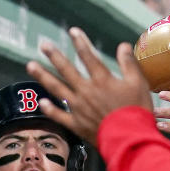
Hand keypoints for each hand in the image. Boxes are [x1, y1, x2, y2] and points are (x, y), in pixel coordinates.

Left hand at [26, 27, 152, 146]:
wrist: (129, 139)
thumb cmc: (136, 111)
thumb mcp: (138, 84)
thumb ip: (128, 64)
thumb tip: (122, 46)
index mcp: (102, 79)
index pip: (88, 56)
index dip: (80, 42)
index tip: (72, 31)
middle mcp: (86, 90)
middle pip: (66, 69)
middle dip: (54, 55)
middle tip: (43, 45)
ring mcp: (78, 108)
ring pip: (56, 88)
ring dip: (43, 76)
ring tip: (30, 66)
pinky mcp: (76, 124)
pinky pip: (59, 115)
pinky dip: (49, 109)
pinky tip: (41, 102)